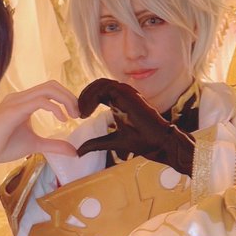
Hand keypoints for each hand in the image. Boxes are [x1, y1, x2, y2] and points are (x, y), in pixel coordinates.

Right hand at [0, 81, 78, 180]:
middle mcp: (19, 98)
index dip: (67, 98)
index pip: (50, 89)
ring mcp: (15, 102)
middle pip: (51, 85)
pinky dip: (55, 108)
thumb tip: (74, 152)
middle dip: (70, 97)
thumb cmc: (1, 147)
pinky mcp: (13, 111)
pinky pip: (39, 101)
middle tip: (78, 114)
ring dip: (66, 100)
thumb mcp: (35, 144)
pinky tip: (61, 119)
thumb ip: (54, 145)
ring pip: (47, 89)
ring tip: (72, 116)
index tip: (76, 114)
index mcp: (23, 102)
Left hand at [76, 78, 194, 174]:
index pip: (99, 92)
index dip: (86, 100)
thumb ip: (95, 144)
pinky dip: (92, 97)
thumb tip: (78, 152)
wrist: (158, 142)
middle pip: (97, 85)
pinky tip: (87, 112)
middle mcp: (123, 95)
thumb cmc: (141, 141)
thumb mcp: (111, 142)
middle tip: (77, 113)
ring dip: (86, 96)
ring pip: (100, 84)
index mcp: (120, 102)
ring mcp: (126, 93)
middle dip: (83, 96)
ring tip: (81, 112)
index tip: (80, 116)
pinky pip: (105, 88)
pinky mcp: (128, 94)